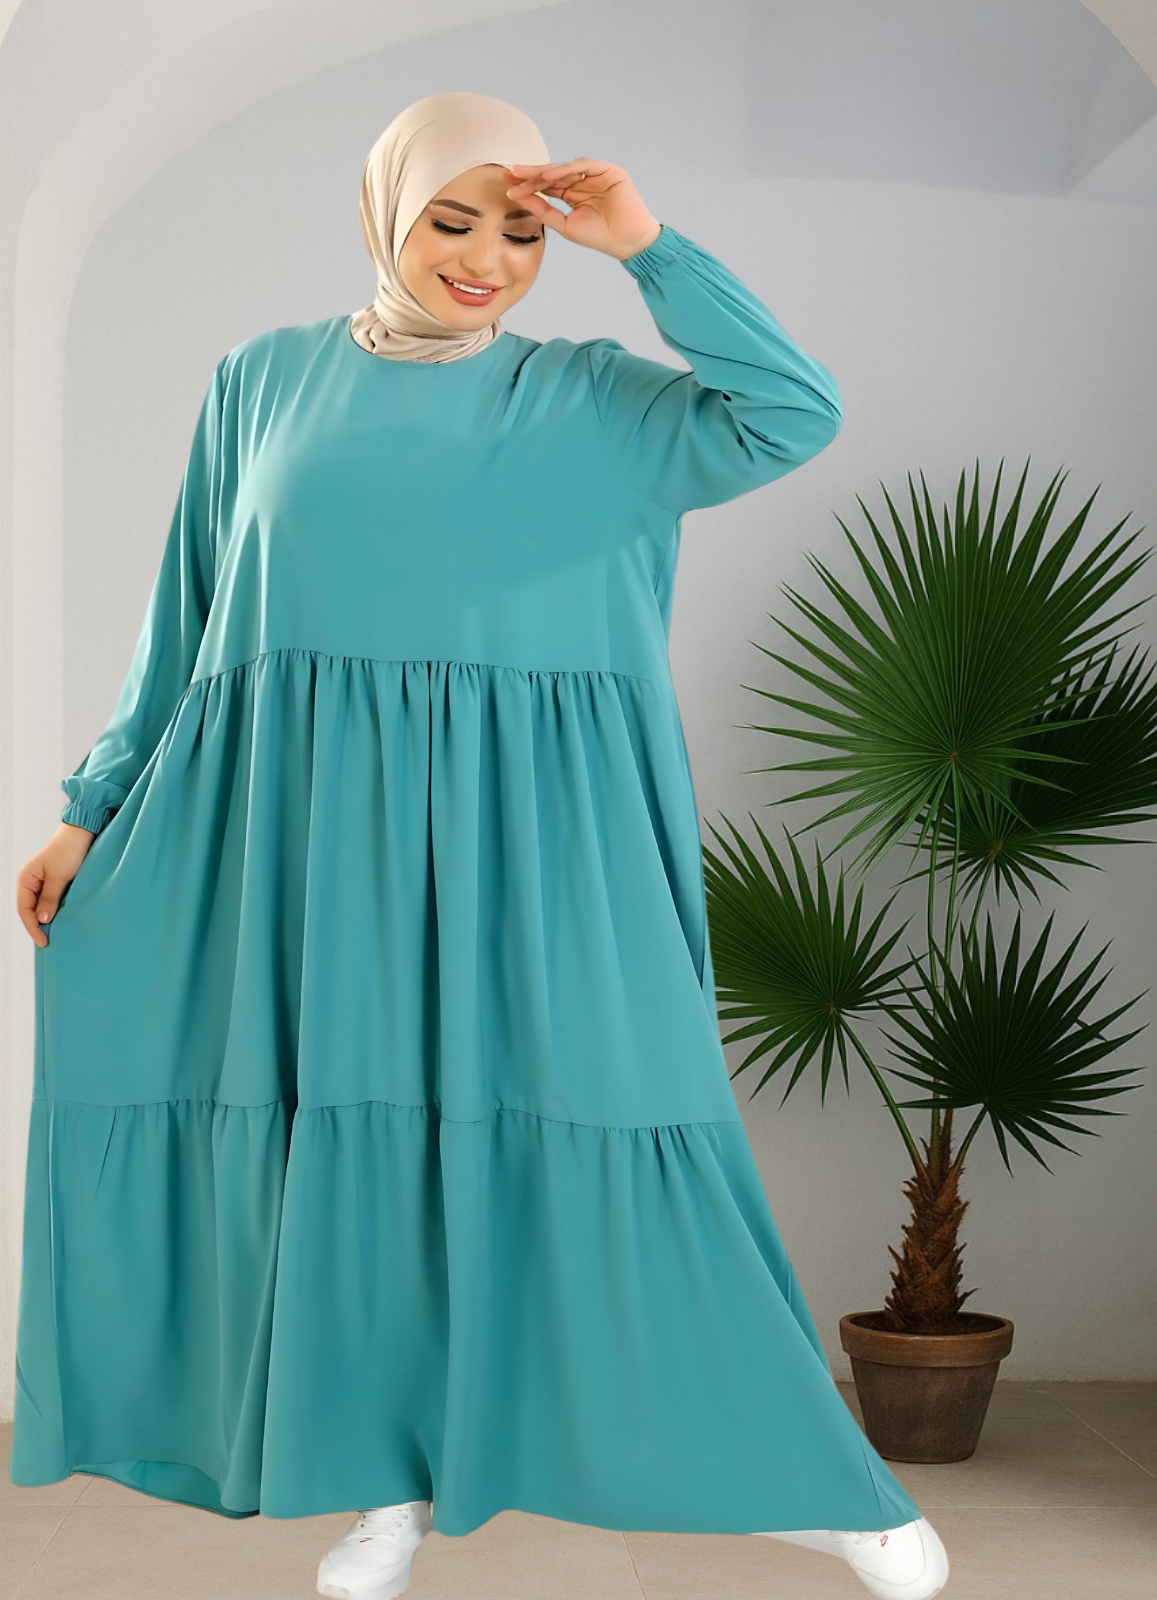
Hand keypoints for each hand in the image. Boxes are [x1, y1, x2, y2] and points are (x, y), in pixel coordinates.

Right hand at [16, 822, 94, 946]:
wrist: (83, 834)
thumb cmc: (68, 850)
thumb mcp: (58, 876)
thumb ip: (49, 898)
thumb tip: (42, 920)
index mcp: (26, 879)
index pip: (24, 909)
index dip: (33, 927)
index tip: (43, 940)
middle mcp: (31, 882)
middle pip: (30, 910)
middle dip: (38, 926)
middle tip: (49, 942)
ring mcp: (43, 883)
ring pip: (41, 907)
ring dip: (47, 920)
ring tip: (55, 936)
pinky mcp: (56, 884)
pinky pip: (51, 902)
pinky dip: (55, 912)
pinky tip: (61, 921)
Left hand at [503, 159, 661, 260]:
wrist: (627, 242)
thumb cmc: (600, 237)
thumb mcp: (565, 225)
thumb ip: (544, 210)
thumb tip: (520, 198)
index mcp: (575, 195)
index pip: (548, 187)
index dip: (529, 186)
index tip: (508, 188)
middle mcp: (584, 182)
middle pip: (553, 174)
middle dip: (532, 174)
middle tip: (511, 173)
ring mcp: (596, 175)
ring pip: (565, 168)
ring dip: (544, 171)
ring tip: (525, 175)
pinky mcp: (609, 171)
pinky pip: (583, 165)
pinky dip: (566, 169)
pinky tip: (549, 174)